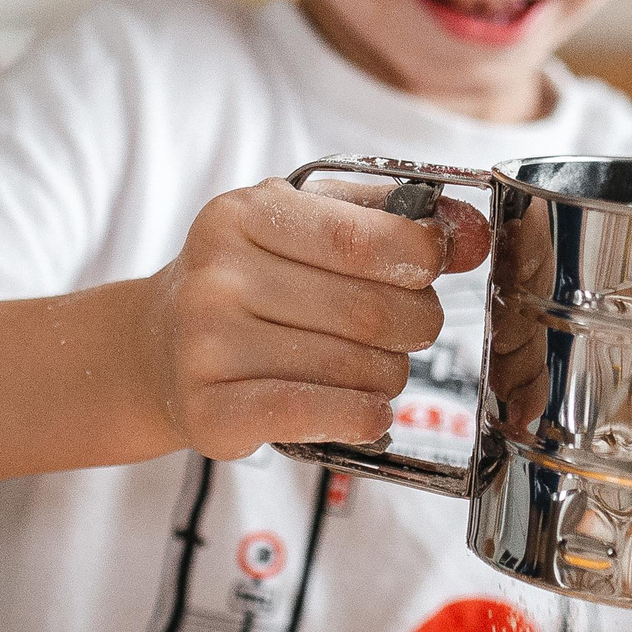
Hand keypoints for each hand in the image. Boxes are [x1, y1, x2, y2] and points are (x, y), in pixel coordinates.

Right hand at [149, 178, 491, 460]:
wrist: (160, 347)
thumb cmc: (252, 281)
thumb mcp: (306, 223)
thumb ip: (390, 218)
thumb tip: (472, 235)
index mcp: (242, 215)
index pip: (361, 238)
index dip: (421, 255)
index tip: (435, 264)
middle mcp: (215, 278)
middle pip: (369, 310)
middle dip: (414, 322)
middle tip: (408, 326)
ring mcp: (204, 349)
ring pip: (355, 369)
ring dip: (389, 375)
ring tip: (372, 367)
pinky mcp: (208, 413)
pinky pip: (316, 415)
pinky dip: (363, 416)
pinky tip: (369, 410)